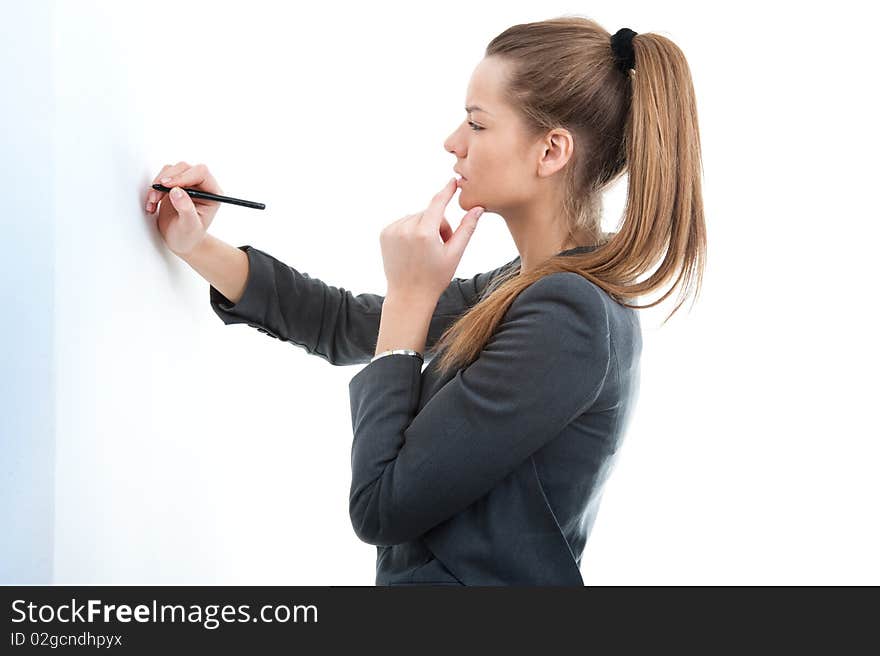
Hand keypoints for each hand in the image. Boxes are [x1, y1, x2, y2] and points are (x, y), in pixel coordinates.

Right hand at [147, 161, 224, 255]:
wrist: (181, 241)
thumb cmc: (190, 236)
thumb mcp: (189, 226)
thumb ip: (186, 209)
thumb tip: (176, 191)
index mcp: (212, 193)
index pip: (201, 173)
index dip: (184, 176)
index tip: (168, 185)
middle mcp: (201, 186)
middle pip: (184, 168)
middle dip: (167, 179)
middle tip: (156, 195)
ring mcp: (187, 184)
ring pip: (171, 170)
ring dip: (158, 184)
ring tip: (153, 202)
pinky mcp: (174, 186)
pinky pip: (162, 178)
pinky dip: (154, 188)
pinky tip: (152, 204)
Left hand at [379, 177, 484, 302]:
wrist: (408, 296)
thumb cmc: (435, 278)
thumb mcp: (455, 254)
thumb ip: (467, 228)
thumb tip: (478, 208)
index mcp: (424, 233)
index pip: (438, 203)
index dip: (447, 191)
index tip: (453, 181)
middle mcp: (405, 228)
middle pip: (429, 214)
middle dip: (438, 225)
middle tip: (441, 247)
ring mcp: (392, 230)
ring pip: (416, 217)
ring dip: (424, 227)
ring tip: (426, 250)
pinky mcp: (384, 233)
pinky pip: (403, 223)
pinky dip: (410, 231)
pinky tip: (412, 249)